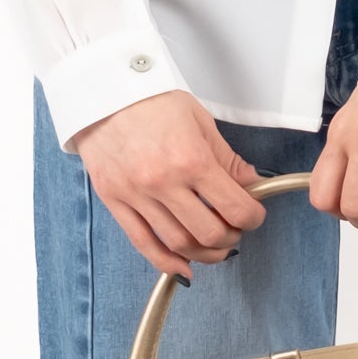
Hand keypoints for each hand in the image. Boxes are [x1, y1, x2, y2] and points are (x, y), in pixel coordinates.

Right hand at [69, 90, 267, 280]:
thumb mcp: (200, 121)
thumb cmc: (152, 100)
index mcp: (191, 159)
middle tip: (235, 231)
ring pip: (177, 244)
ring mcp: (137, 195)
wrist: (103, 91)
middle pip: (208, 233)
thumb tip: (250, 184)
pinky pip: (142, 243)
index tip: (253, 216)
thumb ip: (226, 158)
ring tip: (213, 247)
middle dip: (230, 238)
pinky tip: (182, 267)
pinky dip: (165, 262)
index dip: (252, 218)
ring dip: (203, 254)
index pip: (234, 207)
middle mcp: (164, 182)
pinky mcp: (115, 201)